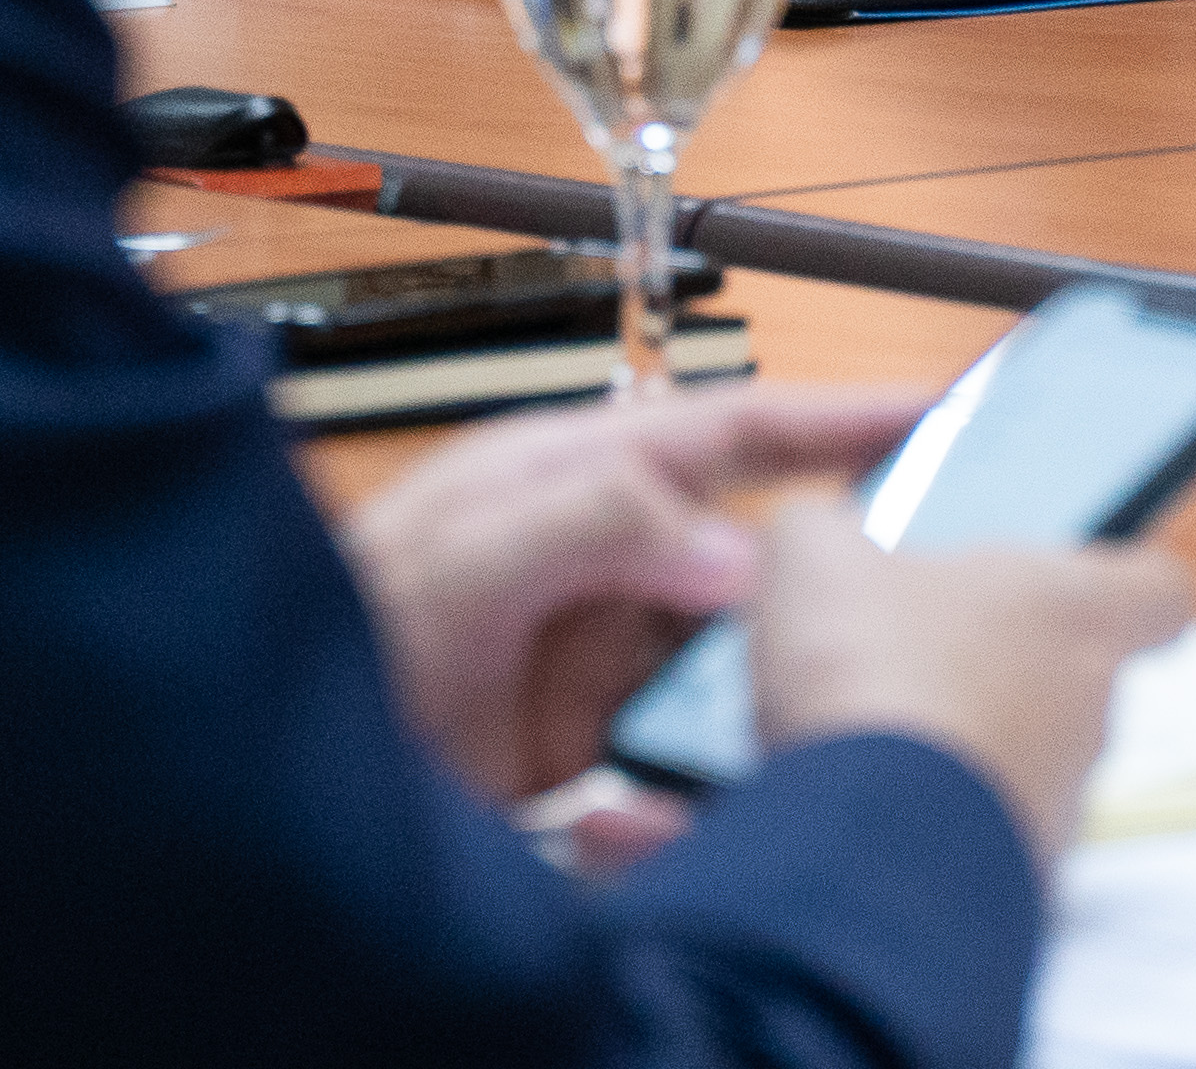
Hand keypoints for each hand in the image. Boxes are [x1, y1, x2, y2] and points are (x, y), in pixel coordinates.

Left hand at [343, 383, 930, 806]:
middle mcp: (600, 550)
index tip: (936, 410)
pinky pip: (699, 730)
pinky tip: (748, 770)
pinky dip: (729, 748)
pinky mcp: (594, 733)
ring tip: (844, 692)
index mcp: (573, 473)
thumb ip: (584, 525)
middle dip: (838, 567)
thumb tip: (730, 544)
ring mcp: (599, 644)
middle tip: (925, 592)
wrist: (259, 785)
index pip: (736, 427)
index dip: (840, 415)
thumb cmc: (324, 647)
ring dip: (782, 670)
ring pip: (740, 641)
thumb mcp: (453, 564)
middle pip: (757, 540)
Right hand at [746, 499, 1194, 862]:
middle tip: (917, 652)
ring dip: (959, 745)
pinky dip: (930, 817)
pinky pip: (978, 833)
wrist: (869, 843)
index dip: (1127, 582)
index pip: (1161, 589)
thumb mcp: (819, 556)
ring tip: (868, 732)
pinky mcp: (1012, 878)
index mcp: (1074, 610)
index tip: (1081, 583)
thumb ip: (826, 530)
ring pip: (1024, 758)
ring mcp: (1057, 801)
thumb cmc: (876, 670)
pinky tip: (858, 802)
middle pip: (1074, 675)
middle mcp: (1089, 708)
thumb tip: (818, 534)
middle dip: (1000, 665)